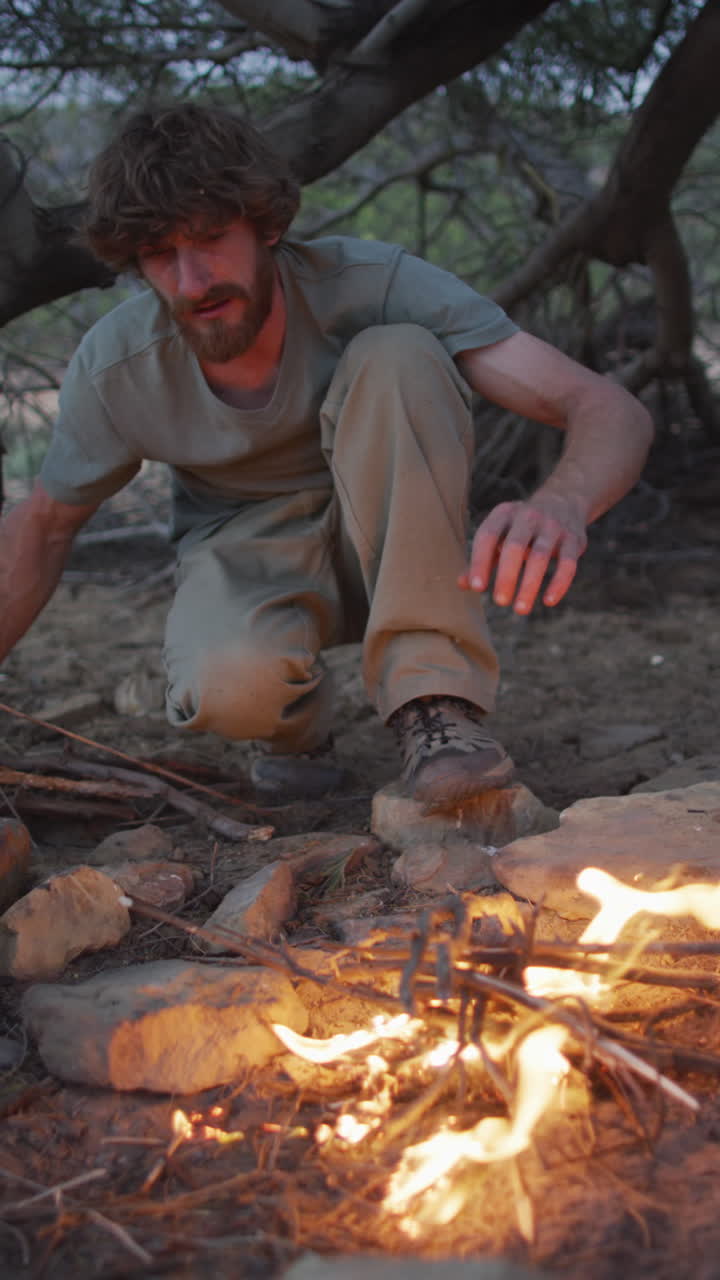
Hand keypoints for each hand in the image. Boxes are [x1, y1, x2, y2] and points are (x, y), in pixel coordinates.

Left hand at [459, 494, 587, 614]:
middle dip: (506, 575)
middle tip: (500, 602)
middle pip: (515, 546)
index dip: (480, 561)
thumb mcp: (500, 534)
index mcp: (504, 514)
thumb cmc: (521, 527)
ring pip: (541, 556)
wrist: (564, 500)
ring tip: (520, 609)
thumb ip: (483, 559)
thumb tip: (463, 584)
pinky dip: (559, 583)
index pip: (487, 536)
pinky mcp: (574, 539)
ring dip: (530, 584)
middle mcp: (528, 516)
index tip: (477, 588)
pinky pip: (568, 563)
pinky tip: (548, 601)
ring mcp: (553, 526)